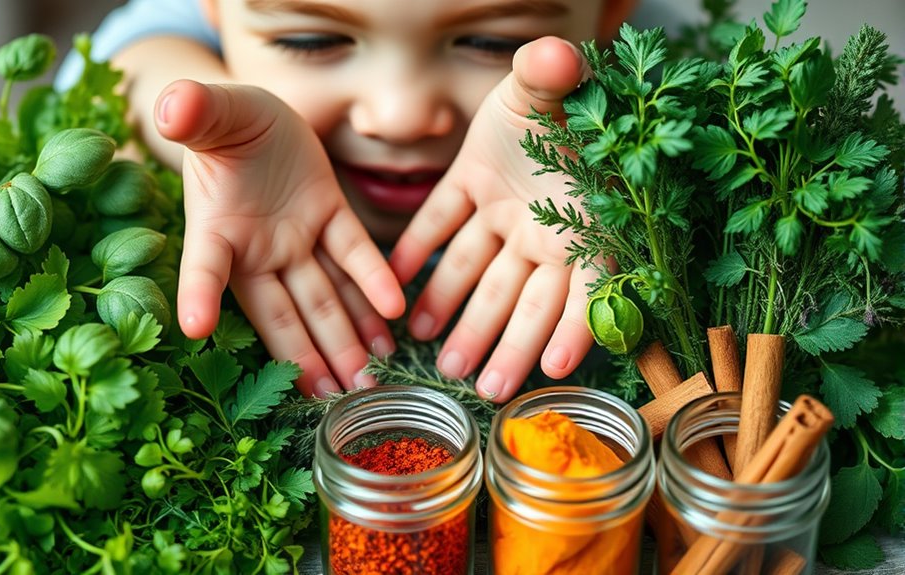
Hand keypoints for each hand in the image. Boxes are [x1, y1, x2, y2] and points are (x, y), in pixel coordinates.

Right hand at [155, 80, 404, 396]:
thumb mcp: (209, 110)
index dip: (199, 293)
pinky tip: (394, 318)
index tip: (197, 329)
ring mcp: (296, 239)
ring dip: (344, 339)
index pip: (204, 265)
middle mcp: (256, 247)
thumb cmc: (222, 117)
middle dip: (302, 356)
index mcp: (216, 227)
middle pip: (279, 311)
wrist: (255, 114)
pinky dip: (372, 283)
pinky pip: (353, 255)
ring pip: (322, 298)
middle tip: (327, 400)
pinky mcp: (330, 219)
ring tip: (365, 382)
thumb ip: (192, 111)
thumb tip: (169, 102)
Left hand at [389, 37, 593, 401]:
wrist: (539, 75)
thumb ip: (557, 78)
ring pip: (482, 275)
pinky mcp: (468, 189)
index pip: (589, 281)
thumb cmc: (565, 87)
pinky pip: (440, 225)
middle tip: (488, 390)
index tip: (557, 367)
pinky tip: (400, 293)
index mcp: (582, 213)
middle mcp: (544, 223)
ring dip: (463, 319)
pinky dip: (420, 253)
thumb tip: (556, 54)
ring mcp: (503, 210)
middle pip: (528, 297)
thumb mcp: (563, 84)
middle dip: (510, 344)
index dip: (578, 325)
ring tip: (444, 363)